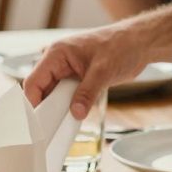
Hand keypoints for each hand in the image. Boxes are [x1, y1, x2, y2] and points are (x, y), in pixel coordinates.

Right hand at [22, 25, 146, 119]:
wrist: (139, 43)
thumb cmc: (121, 47)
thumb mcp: (103, 72)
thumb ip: (87, 93)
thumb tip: (76, 113)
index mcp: (57, 53)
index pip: (34, 81)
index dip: (32, 102)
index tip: (36, 122)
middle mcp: (58, 61)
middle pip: (42, 89)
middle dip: (45, 108)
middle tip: (48, 129)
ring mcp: (68, 69)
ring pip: (54, 93)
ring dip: (57, 108)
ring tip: (60, 125)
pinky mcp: (77, 77)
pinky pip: (66, 94)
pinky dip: (68, 105)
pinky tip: (73, 117)